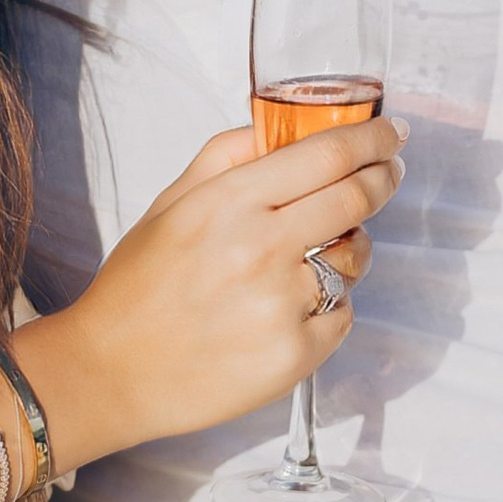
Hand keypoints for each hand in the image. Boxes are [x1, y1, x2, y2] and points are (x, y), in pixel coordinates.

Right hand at [18, 117, 402, 468]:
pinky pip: (343, 314)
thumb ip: (225, 155)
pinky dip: (327, 307)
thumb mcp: (170, 203)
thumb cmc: (137, 288)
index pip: (326, 154)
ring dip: (349, 248)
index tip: (389, 131)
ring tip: (314, 256)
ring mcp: (281, 304)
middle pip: (356, 199)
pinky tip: (288, 310)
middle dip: (382, 178)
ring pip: (355, 259)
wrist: (112, 372)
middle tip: (387, 172)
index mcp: (227, 202)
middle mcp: (259, 248)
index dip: (370, 138)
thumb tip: (277, 128)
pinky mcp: (295, 354)